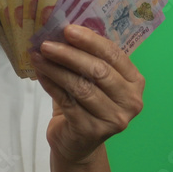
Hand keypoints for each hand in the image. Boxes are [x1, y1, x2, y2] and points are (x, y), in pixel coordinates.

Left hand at [30, 25, 144, 164]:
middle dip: (69, 54)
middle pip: (98, 71)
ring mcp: (114, 119)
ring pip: (81, 87)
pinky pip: (68, 102)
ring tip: (38, 56)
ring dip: (56, 69)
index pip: (114, 54)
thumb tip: (61, 28)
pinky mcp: (93, 131)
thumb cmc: (84, 104)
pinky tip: (40, 74)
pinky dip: (51, 85)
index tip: (67, 29)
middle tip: (46, 43)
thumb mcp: (91, 79)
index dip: (90, 40)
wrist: (77, 143)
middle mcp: (130, 101)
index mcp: (135, 81)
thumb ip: (86, 57)